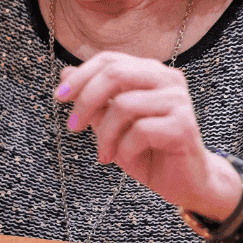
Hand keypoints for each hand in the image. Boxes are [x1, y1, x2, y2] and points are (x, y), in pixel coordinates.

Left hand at [54, 51, 241, 219]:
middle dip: (86, 101)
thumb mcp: (111, 123)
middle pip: (114, 74)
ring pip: (124, 105)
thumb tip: (65, 73)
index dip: (80, 76)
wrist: (183, 181)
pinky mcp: (184, 126)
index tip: (58, 98)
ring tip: (104, 153)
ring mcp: (178, 101)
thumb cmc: (146, 149)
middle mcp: (167, 79)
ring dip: (105, 135)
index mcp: (150, 71)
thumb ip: (93, 97)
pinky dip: (124, 148)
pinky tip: (126, 158)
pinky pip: (140, 131)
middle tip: (72, 127)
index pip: (109, 60)